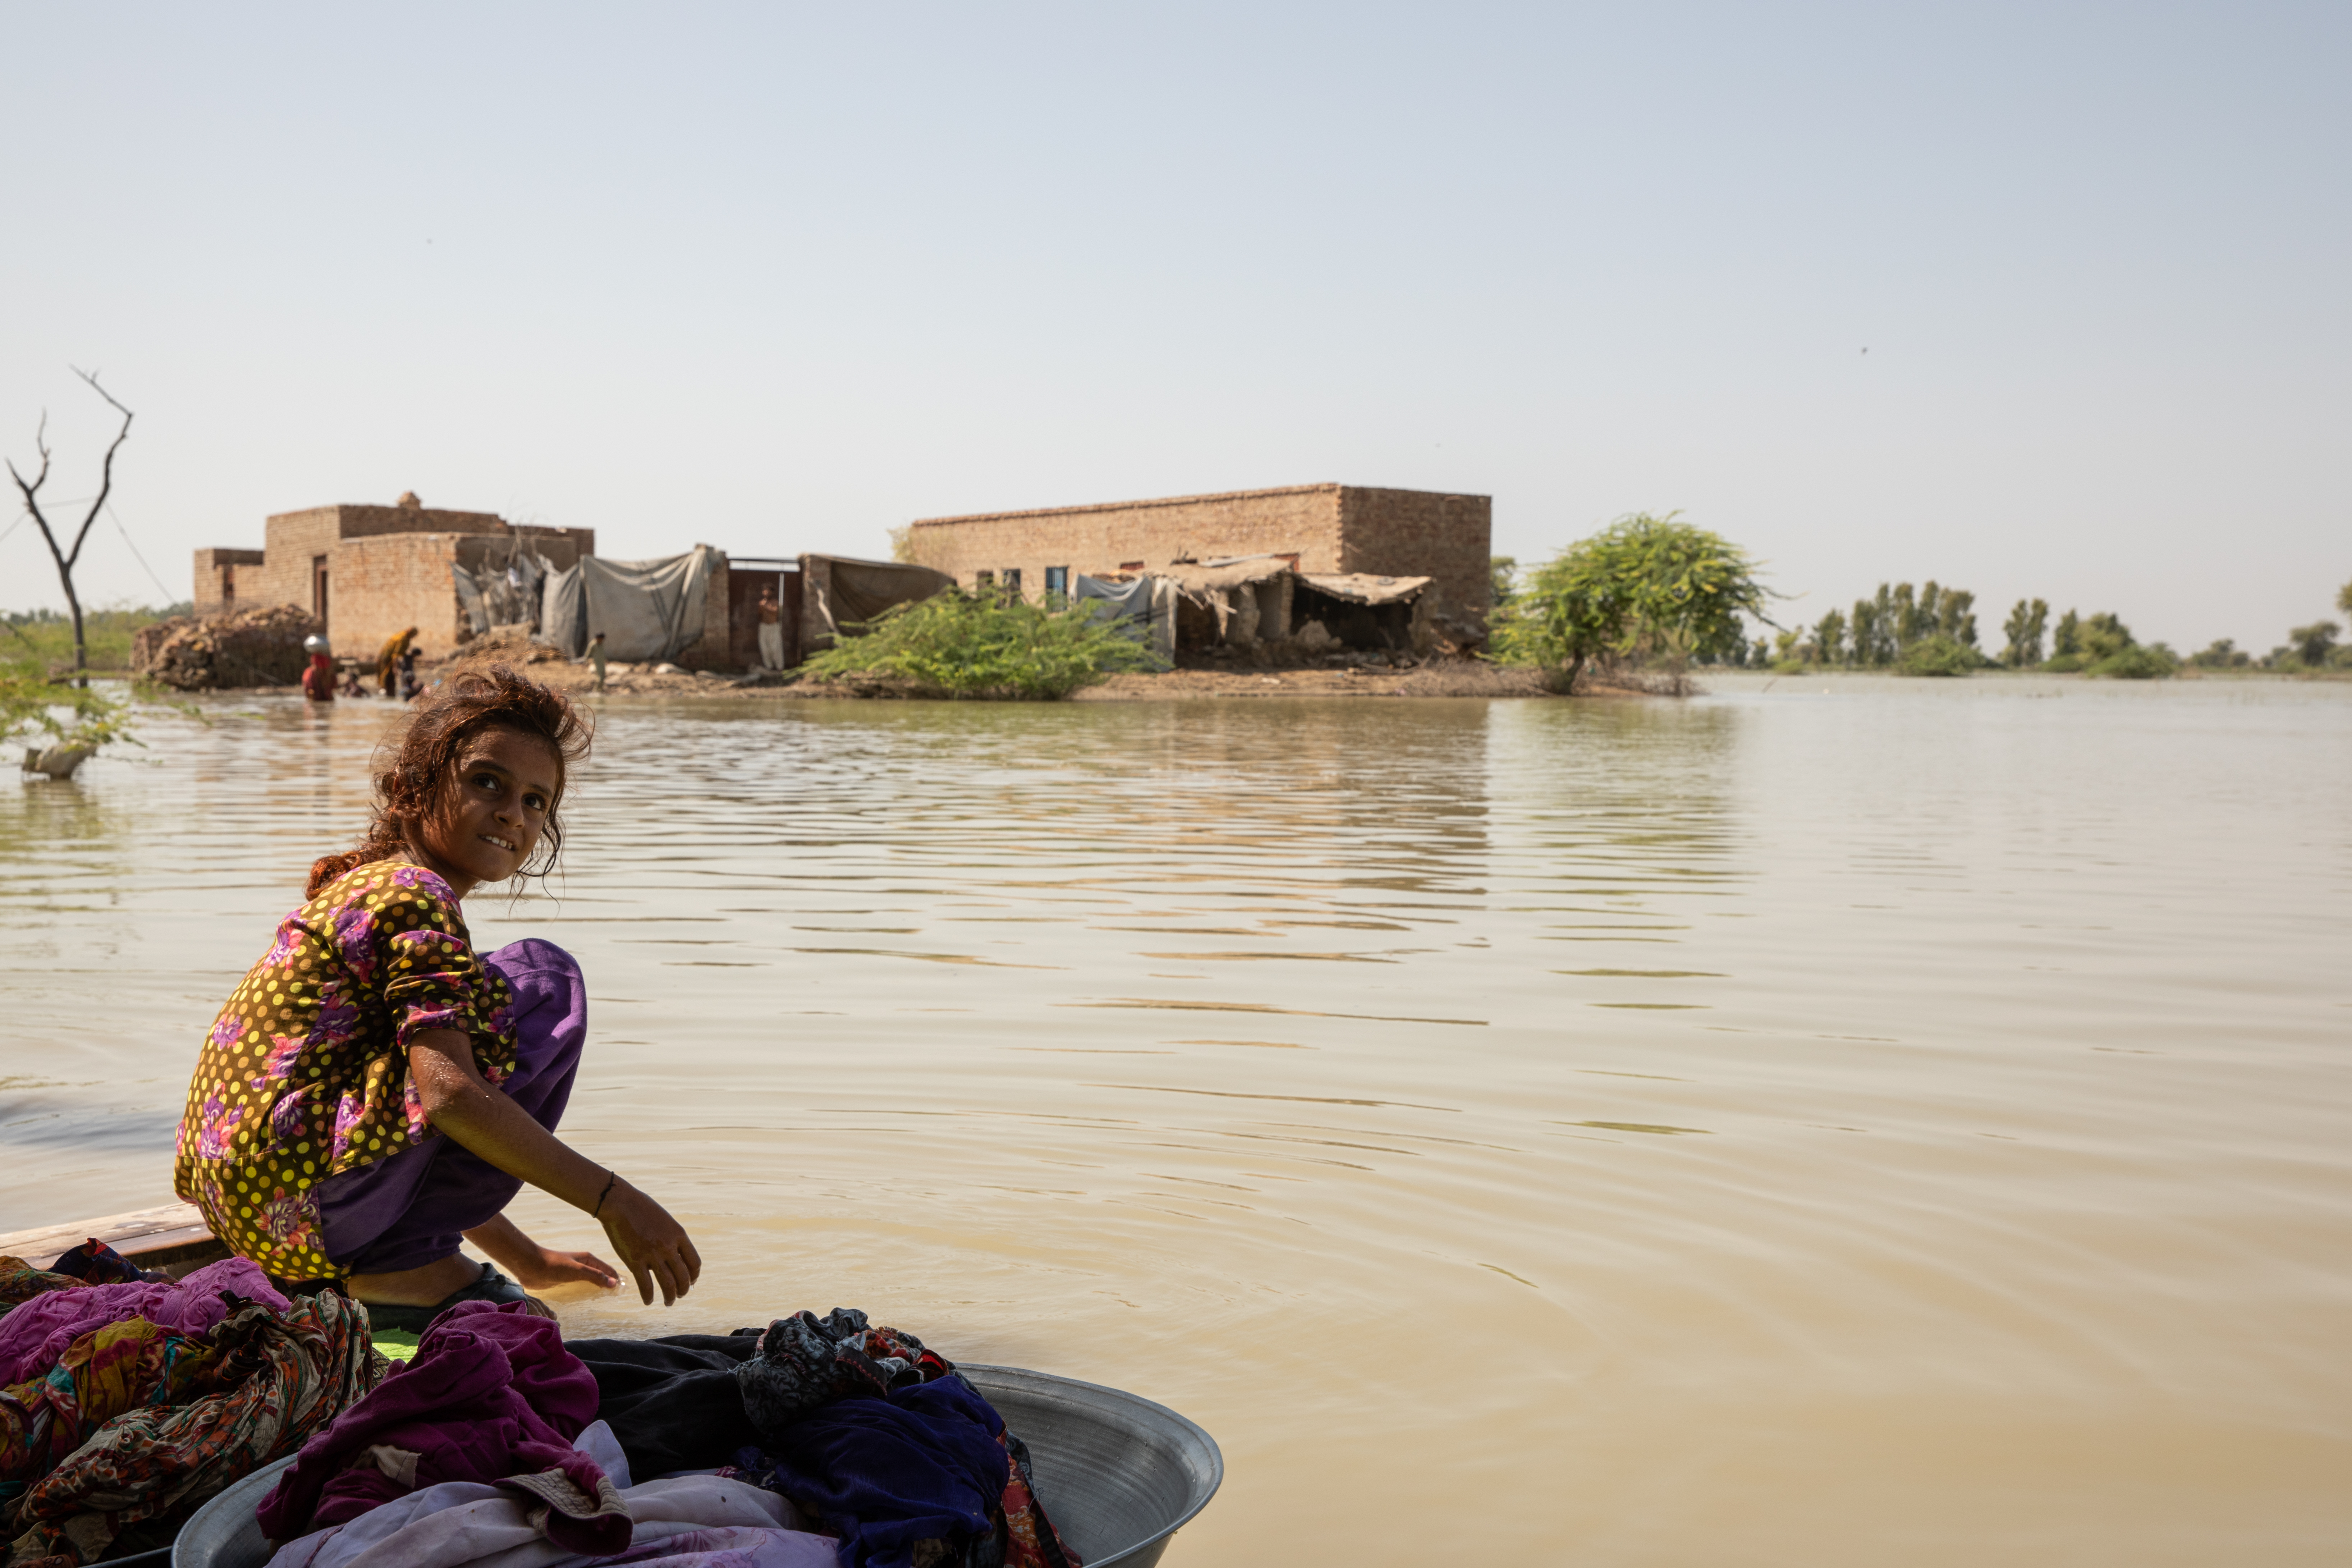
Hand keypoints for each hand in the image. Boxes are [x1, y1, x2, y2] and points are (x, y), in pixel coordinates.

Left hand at [509, 1246, 620, 1292]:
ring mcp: (575, 1274)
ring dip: (597, 1291)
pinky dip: (585, 1294)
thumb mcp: (578, 1270)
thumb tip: (614, 1283)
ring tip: (605, 1304)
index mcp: (589, 1259)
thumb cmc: (554, 1265)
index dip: (616, 1279)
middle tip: (616, 1301)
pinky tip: (587, 1303)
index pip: (609, 1270)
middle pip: (601, 1276)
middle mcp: (584, 1265)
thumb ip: (595, 1276)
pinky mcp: (565, 1281)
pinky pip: (580, 1288)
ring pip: (591, 1283)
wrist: (530, 1266)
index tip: (623, 1292)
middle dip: (609, 1286)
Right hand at [598, 1179, 701, 1306]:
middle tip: (680, 1295)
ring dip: (670, 1297)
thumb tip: (674, 1252)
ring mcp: (652, 1255)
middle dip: (684, 1290)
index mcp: (679, 1235)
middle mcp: (669, 1247)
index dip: (694, 1275)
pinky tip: (648, 1302)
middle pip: (683, 1276)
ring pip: (668, 1284)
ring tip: (669, 1303)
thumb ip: (671, 1236)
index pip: (694, 1262)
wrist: (621, 1203)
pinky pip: (646, 1285)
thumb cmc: (641, 1208)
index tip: (691, 1281)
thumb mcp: (665, 1220)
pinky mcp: (635, 1261)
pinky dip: (648, 1296)